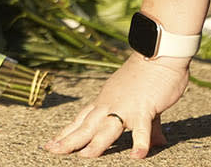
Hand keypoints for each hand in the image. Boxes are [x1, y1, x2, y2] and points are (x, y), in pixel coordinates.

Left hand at [43, 53, 189, 158]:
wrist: (158, 53)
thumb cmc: (149, 75)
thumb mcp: (141, 101)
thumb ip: (147, 125)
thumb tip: (158, 143)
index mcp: (105, 100)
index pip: (82, 119)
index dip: (67, 131)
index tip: (52, 143)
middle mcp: (110, 104)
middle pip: (86, 125)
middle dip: (69, 140)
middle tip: (52, 150)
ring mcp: (125, 107)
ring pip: (107, 128)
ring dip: (95, 143)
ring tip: (85, 157)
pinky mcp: (144, 108)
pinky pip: (141, 129)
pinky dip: (140, 143)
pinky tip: (136, 156)